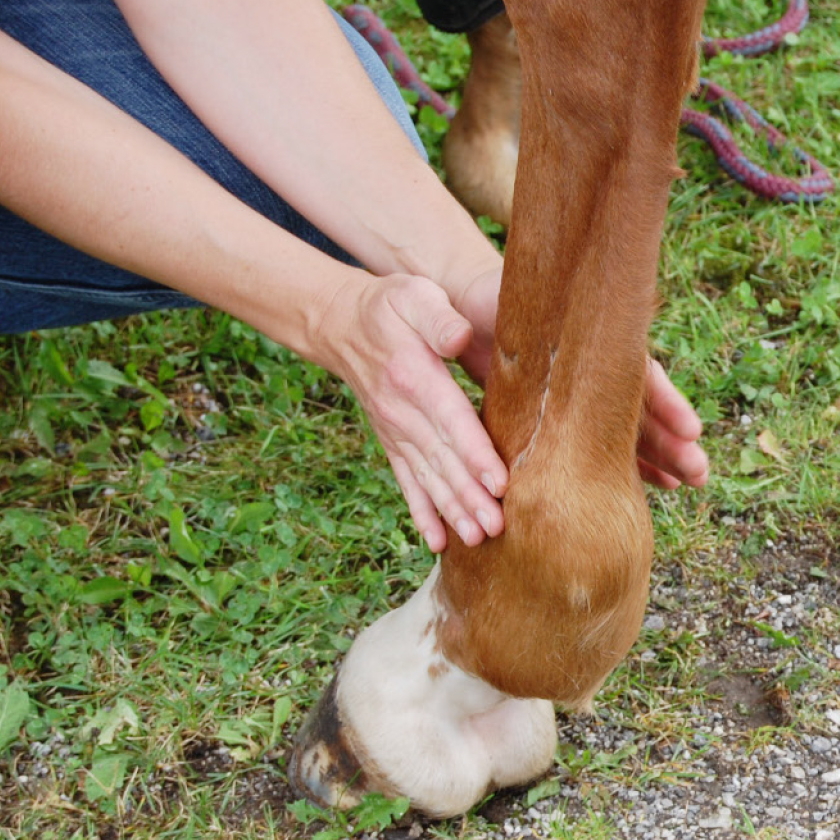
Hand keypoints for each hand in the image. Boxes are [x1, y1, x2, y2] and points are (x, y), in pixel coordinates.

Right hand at [312, 271, 507, 552]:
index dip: (475, 453)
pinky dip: (422, 512)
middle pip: (442, 460)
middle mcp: (402, 412)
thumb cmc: (391, 306)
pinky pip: (406, 481)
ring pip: (428, 477)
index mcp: (414, 377)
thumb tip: (458, 335)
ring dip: (452, 510)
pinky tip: (437, 542)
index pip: (451, 420)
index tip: (499, 482)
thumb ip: (437, 318)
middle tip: (498, 527)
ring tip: (478, 539)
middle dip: (470, 496)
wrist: (341, 324)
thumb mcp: (414, 296)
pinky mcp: (392, 441)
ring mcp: (395, 431)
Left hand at [447, 263, 705, 490]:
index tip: (690, 428)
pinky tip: (658, 486)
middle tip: (700, 471)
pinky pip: (605, 443)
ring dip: (661, 454)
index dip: (661, 400)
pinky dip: (631, 463)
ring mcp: (579, 393)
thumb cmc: (467, 302)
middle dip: (672, 439)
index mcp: (575, 337)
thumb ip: (455, 321)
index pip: (630, 369)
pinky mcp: (566, 415)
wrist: (466, 308)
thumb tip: (456, 337)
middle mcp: (585, 366)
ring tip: (691, 483)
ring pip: (628, 427)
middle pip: (637, 404)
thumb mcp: (460, 305)